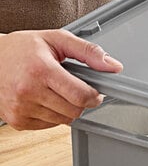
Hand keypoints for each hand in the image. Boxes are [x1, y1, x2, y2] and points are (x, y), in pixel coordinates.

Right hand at [0, 30, 122, 130]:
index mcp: (41, 70)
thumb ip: (88, 52)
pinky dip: (54, 115)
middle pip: (74, 111)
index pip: (80, 95)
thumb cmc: (22, 47)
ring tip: (57, 90)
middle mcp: (28, 92)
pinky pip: (48, 126)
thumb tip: (113, 66)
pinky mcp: (16, 121)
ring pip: (63, 120)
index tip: (97, 91)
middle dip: (83, 102)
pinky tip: (46, 99)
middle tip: (78, 89)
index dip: (95, 96)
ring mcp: (20, 109)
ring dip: (68, 109)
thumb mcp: (58, 39)